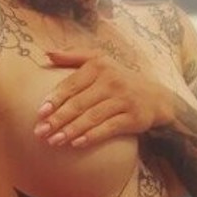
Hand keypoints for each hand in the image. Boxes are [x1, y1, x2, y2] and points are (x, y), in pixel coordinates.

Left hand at [33, 50, 179, 148]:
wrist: (156, 98)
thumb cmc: (118, 79)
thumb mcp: (100, 61)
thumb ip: (73, 56)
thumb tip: (46, 53)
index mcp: (99, 66)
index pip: (72, 83)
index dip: (55, 98)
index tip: (40, 112)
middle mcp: (111, 81)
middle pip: (79, 102)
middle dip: (58, 119)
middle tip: (40, 132)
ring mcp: (123, 100)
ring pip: (92, 117)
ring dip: (71, 130)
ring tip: (53, 141)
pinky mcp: (133, 117)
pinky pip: (109, 128)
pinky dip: (92, 136)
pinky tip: (76, 144)